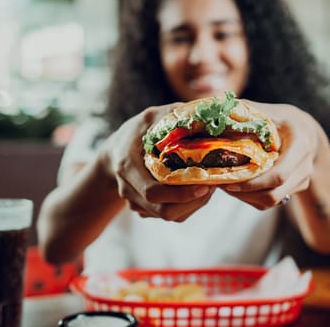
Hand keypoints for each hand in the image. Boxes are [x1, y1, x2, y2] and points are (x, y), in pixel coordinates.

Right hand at [101, 104, 215, 220]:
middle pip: (164, 210)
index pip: (153, 191)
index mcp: (127, 167)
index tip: (204, 185)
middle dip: (192, 201)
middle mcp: (129, 189)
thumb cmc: (137, 131)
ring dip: (194, 204)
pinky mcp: (146, 210)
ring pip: (170, 215)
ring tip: (210, 185)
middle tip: (212, 185)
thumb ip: (172, 115)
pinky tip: (198, 188)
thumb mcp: (150, 117)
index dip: (180, 193)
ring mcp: (136, 202)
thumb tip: (202, 112)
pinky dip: (188, 205)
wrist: (117, 151)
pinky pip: (171, 214)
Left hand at [222, 102, 319, 208]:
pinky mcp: (295, 189)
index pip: (278, 175)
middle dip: (244, 193)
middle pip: (273, 194)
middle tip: (221, 185)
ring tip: (225, 185)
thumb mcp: (270, 112)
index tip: (228, 181)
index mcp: (300, 145)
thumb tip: (218, 110)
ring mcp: (302, 180)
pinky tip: (238, 186)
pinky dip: (252, 197)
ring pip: (271, 201)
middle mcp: (304, 166)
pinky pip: (272, 201)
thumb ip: (247, 111)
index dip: (253, 183)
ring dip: (246, 197)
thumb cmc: (285, 119)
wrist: (307, 131)